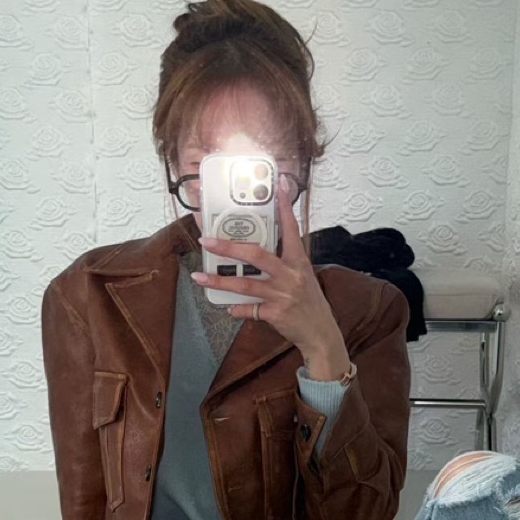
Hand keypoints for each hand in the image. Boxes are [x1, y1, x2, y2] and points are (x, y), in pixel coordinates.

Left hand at [190, 174, 349, 375]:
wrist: (321, 334)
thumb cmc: (310, 303)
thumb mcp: (303, 277)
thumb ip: (284, 263)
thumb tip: (257, 252)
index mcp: (299, 261)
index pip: (291, 229)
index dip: (284, 207)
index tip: (278, 185)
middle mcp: (291, 275)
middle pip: (256, 255)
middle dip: (228, 247)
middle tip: (206, 240)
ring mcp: (282, 295)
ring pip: (245, 285)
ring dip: (219, 281)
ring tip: (199, 277)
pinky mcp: (275, 314)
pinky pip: (249, 309)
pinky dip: (237, 309)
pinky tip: (228, 308)